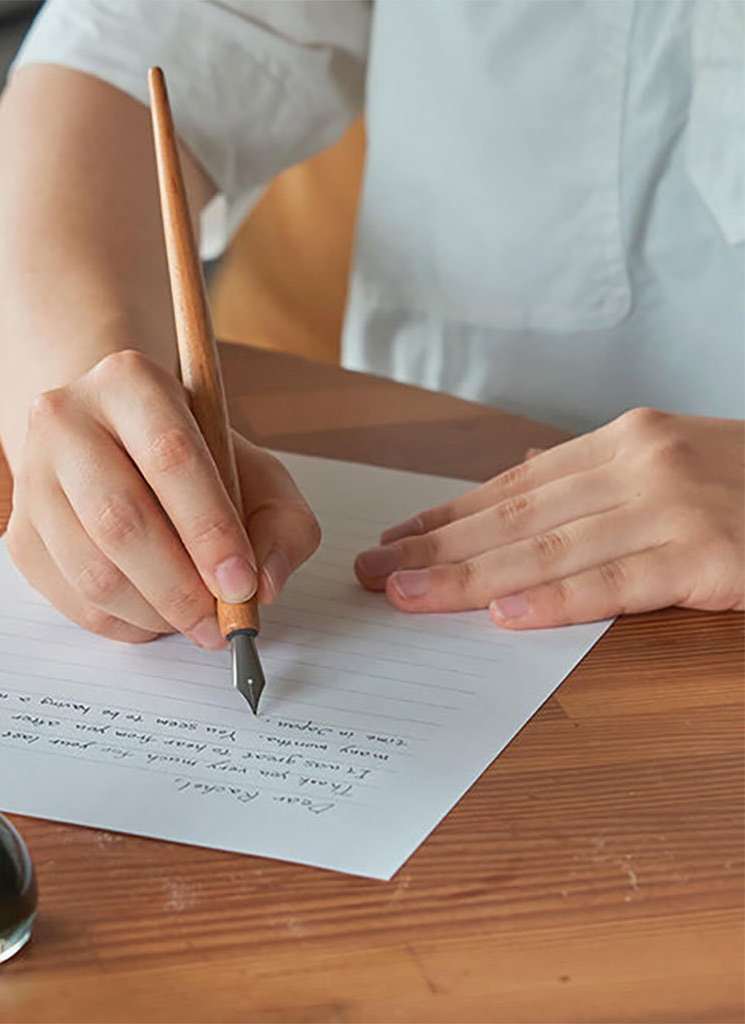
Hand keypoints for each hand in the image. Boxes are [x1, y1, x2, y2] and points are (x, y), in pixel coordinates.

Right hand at [6, 350, 320, 647]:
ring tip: (192, 620)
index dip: (210, 529)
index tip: (242, 584)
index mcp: (130, 382)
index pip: (170, 457)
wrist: (115, 448)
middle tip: (218, 623)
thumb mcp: (258, 473)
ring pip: (91, 569)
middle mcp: (65, 419)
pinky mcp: (21, 532)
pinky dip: (123, 624)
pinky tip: (155, 615)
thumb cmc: (196, 463)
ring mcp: (32, 477)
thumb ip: (283, 525)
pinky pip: (71, 598)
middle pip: (119, 519)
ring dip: (153, 613)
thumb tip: (265, 585)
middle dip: (179, 587)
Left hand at [355, 409, 743, 627]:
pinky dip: (556, 600)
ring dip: (466, 576)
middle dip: (434, 547)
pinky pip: (619, 584)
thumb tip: (512, 500)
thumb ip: (598, 486)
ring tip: (406, 595)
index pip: (513, 485)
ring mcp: (679, 506)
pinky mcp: (717, 556)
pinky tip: (502, 616)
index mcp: (626, 440)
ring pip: (548, 548)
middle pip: (514, 515)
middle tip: (373, 572)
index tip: (396, 538)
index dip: (447, 514)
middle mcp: (642, 463)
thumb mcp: (674, 465)